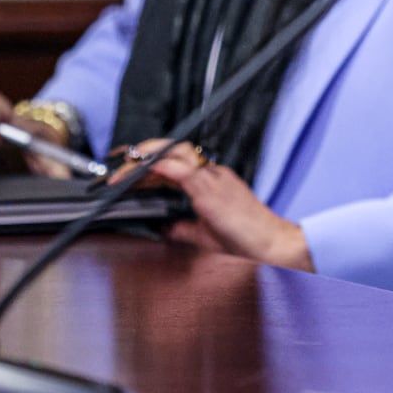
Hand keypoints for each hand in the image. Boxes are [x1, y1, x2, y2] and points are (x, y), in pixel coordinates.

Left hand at [111, 139, 312, 272]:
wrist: (271, 242)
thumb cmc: (247, 238)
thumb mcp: (206, 235)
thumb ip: (184, 228)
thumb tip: (164, 229)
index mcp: (213, 180)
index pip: (177, 163)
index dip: (151, 164)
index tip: (131, 172)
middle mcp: (213, 173)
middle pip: (173, 150)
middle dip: (144, 153)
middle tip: (121, 167)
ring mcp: (213, 178)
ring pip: (174, 154)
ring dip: (146, 158)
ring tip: (123, 171)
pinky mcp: (211, 189)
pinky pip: (181, 170)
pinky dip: (159, 167)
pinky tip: (142, 171)